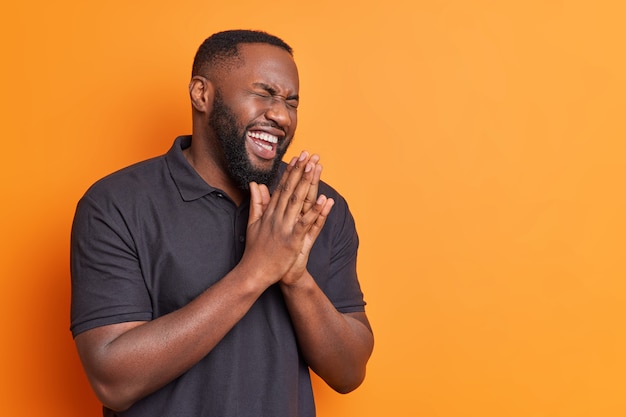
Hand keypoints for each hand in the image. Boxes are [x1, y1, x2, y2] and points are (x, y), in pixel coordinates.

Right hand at [243, 151, 331, 286]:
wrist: (253, 272)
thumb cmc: (254, 250)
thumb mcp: (253, 223)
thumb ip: (256, 203)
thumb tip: (255, 184)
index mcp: (269, 213)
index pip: (282, 187)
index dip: (291, 172)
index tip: (299, 158)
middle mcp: (277, 216)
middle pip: (290, 189)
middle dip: (300, 171)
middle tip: (309, 154)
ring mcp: (284, 227)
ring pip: (298, 201)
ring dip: (307, 183)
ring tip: (314, 167)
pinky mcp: (292, 240)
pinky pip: (305, 223)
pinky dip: (314, 211)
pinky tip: (324, 199)